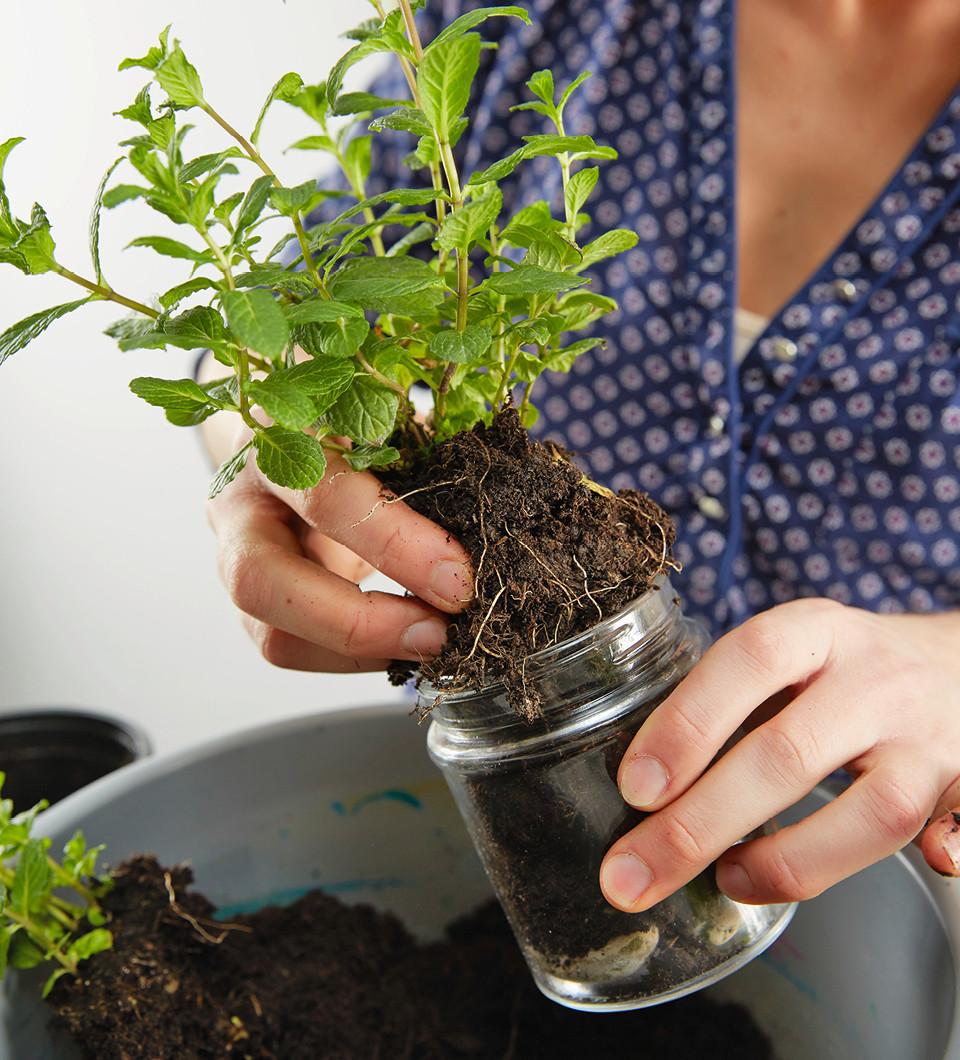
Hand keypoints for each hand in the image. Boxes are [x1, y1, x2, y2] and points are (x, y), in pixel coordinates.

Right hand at [207, 427, 472, 671]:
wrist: (288, 432)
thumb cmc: (345, 421)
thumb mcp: (381, 416)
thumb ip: (423, 449)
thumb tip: (499, 504)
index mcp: (274, 437)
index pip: (325, 498)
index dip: (396, 544)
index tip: (457, 578)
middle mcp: (239, 503)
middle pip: (262, 581)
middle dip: (357, 621)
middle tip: (436, 633)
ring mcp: (233, 559)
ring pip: (271, 633)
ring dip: (359, 652)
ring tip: (430, 643)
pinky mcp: (253, 604)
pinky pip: (293, 649)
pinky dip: (355, 659)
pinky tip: (405, 644)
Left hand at [599, 599, 959, 911]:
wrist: (958, 663)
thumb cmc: (846, 670)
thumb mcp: (790, 655)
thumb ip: (730, 703)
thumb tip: (642, 786)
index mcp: (816, 632)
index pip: (748, 661)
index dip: (688, 724)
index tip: (635, 789)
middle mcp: (874, 679)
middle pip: (787, 752)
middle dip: (699, 824)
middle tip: (632, 874)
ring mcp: (928, 736)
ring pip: (874, 809)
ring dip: (790, 859)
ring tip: (728, 880)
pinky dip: (950, 847)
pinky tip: (931, 866)